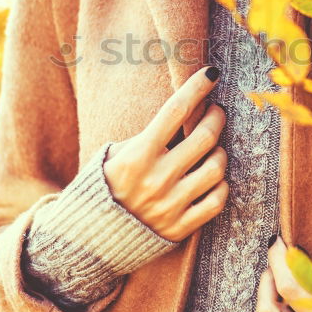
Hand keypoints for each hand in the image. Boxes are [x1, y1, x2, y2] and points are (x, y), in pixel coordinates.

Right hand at [102, 65, 227, 241]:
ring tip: (213, 148)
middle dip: (215, 118)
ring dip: (220, 153)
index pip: (175, 111)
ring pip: (215, 168)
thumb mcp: (113, 153)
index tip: (211, 74)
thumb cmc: (106, 184)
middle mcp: (156, 179)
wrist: (91, 237)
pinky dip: (220, 185)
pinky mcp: (179, 228)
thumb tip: (186, 111)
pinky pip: (216, 201)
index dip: (196, 88)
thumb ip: (147, 136)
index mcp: (137, 155)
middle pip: (203, 138)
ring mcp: (170, 205)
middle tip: (216, 111)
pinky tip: (213, 178)